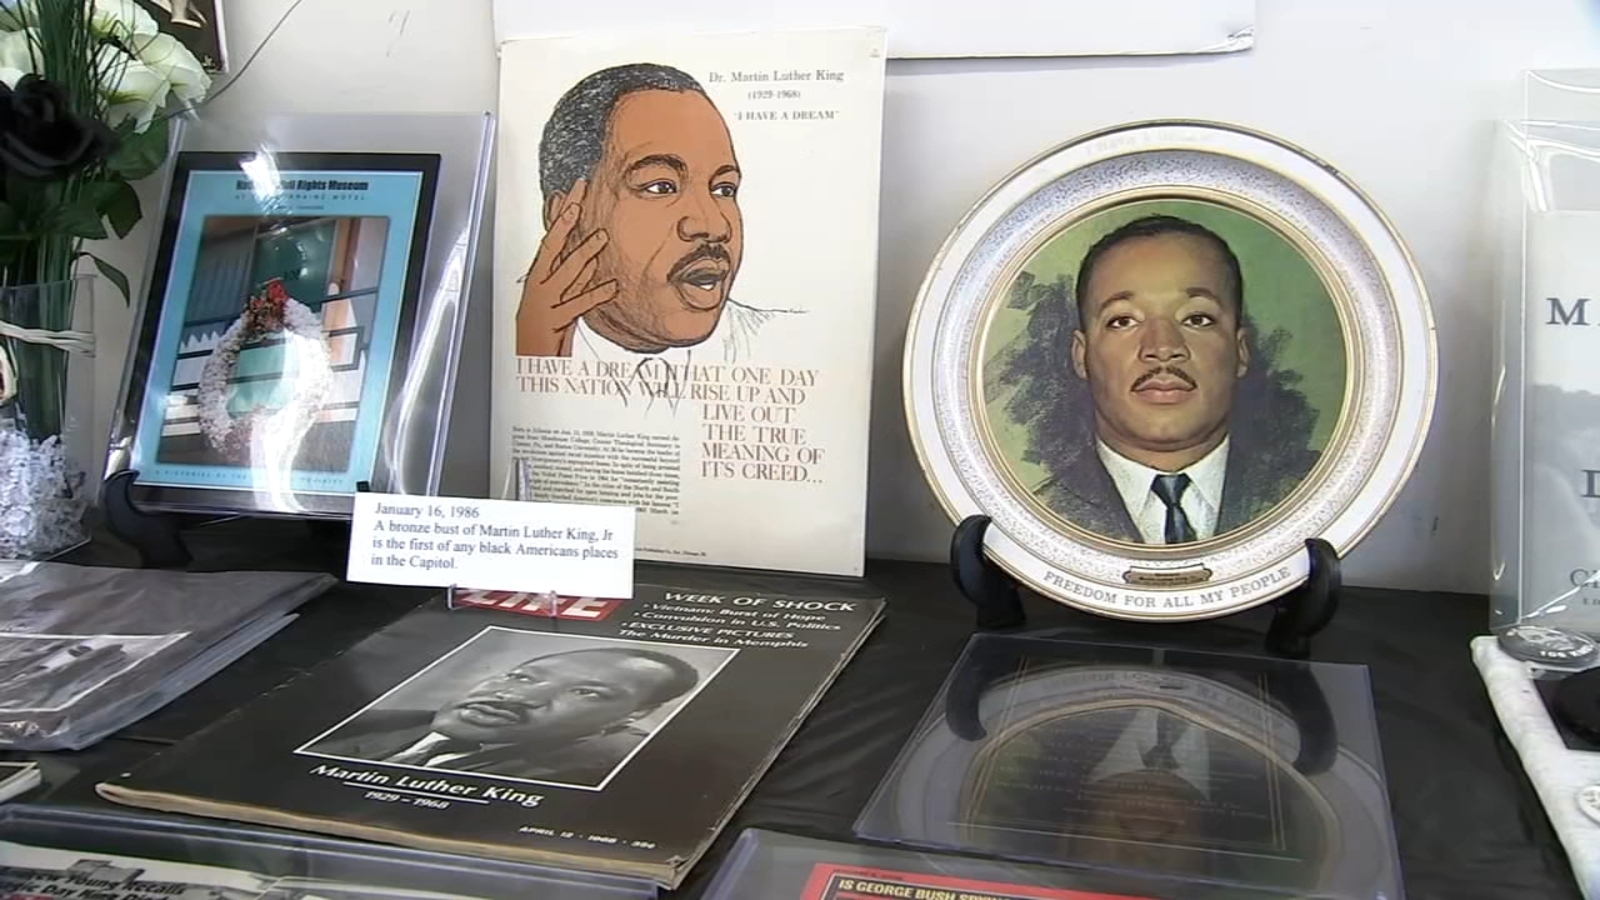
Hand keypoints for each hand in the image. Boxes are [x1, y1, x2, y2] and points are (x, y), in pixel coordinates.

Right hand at [514, 179, 618, 356]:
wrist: (528, 361)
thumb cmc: (545, 330)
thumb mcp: (558, 297)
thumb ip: (573, 278)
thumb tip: (591, 258)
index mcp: (539, 276)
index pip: (551, 237)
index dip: (562, 212)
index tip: (574, 190)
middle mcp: (540, 284)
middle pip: (555, 244)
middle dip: (568, 217)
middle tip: (581, 193)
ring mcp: (545, 301)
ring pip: (567, 271)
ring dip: (585, 252)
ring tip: (602, 237)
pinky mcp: (555, 320)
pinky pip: (578, 304)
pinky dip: (595, 294)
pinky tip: (611, 286)